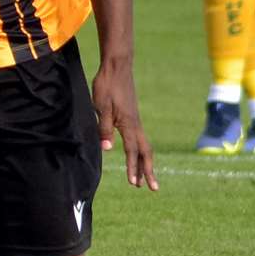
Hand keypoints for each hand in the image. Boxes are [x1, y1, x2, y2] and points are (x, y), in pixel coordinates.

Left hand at [92, 62, 157, 190]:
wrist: (117, 66)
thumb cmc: (107, 85)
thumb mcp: (101, 107)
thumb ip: (105, 128)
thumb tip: (108, 150)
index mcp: (128, 124)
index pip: (132, 151)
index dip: (133, 168)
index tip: (135, 184)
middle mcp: (136, 124)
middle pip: (145, 152)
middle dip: (148, 171)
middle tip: (153, 188)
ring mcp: (135, 119)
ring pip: (144, 145)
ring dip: (145, 162)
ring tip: (146, 177)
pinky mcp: (132, 115)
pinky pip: (140, 138)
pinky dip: (141, 151)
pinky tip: (137, 154)